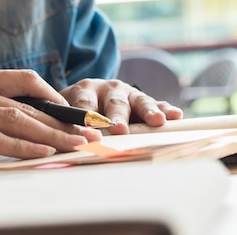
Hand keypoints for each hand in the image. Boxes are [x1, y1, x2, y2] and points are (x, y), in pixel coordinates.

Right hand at [0, 67, 100, 174]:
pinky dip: (20, 146)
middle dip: (62, 118)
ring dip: (50, 134)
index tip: (74, 113)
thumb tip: (8, 120)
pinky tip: (40, 153)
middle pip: (25, 100)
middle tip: (88, 132)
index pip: (20, 81)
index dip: (52, 96)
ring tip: (76, 146)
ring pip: (13, 118)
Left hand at [59, 79, 182, 134]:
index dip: (87, 118)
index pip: (84, 104)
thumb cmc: (73, 112)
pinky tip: (175, 115)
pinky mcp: (142, 101)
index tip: (89, 131)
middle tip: (120, 130)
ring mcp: (127, 93)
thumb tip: (61, 147)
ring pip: (138, 101)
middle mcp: (107, 88)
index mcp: (84, 91)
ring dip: (147, 111)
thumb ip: (65, 127)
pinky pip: (156, 104)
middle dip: (117, 117)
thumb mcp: (64, 116)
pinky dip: (165, 109)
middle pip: (114, 103)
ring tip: (157, 121)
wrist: (87, 97)